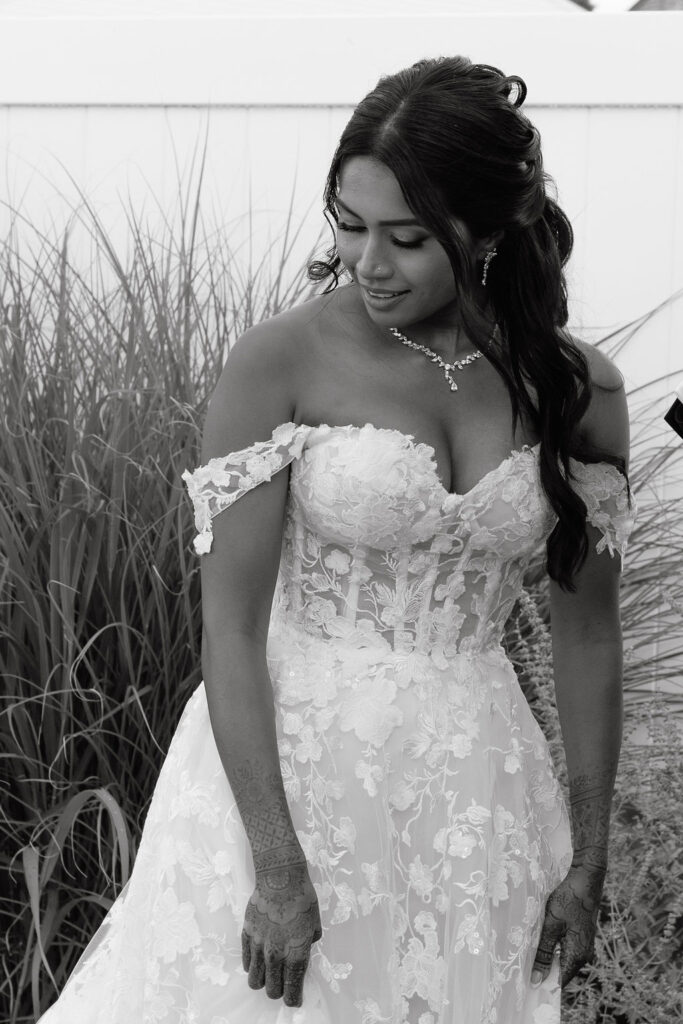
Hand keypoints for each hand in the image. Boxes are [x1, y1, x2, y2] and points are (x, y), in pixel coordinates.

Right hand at [242, 859, 321, 1007]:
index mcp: (296, 954)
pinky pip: (246, 962)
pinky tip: (260, 957)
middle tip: (284, 982)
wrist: (280, 876)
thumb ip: (308, 944)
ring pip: (255, 981)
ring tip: (269, 972)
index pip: (292, 992)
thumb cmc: (302, 898)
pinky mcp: (247, 935)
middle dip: (279, 990)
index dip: (294, 999)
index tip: (296, 997)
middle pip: (272, 991)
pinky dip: (252, 965)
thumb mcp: (314, 924)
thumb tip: (303, 950)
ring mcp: (258, 946)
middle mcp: (276, 955)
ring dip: (263, 980)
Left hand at [531, 864, 604, 987]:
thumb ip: (543, 952)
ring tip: (528, 955)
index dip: (542, 984)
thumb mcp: (551, 925)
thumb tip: (536, 980)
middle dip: (542, 970)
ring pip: (562, 959)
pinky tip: (540, 940)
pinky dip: (553, 948)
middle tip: (522, 969)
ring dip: (547, 958)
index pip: (559, 982)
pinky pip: (566, 949)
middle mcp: (584, 955)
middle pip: (560, 971)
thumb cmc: (568, 899)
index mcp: (577, 955)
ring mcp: (584, 945)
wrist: (586, 879)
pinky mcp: (581, 936)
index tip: (524, 985)